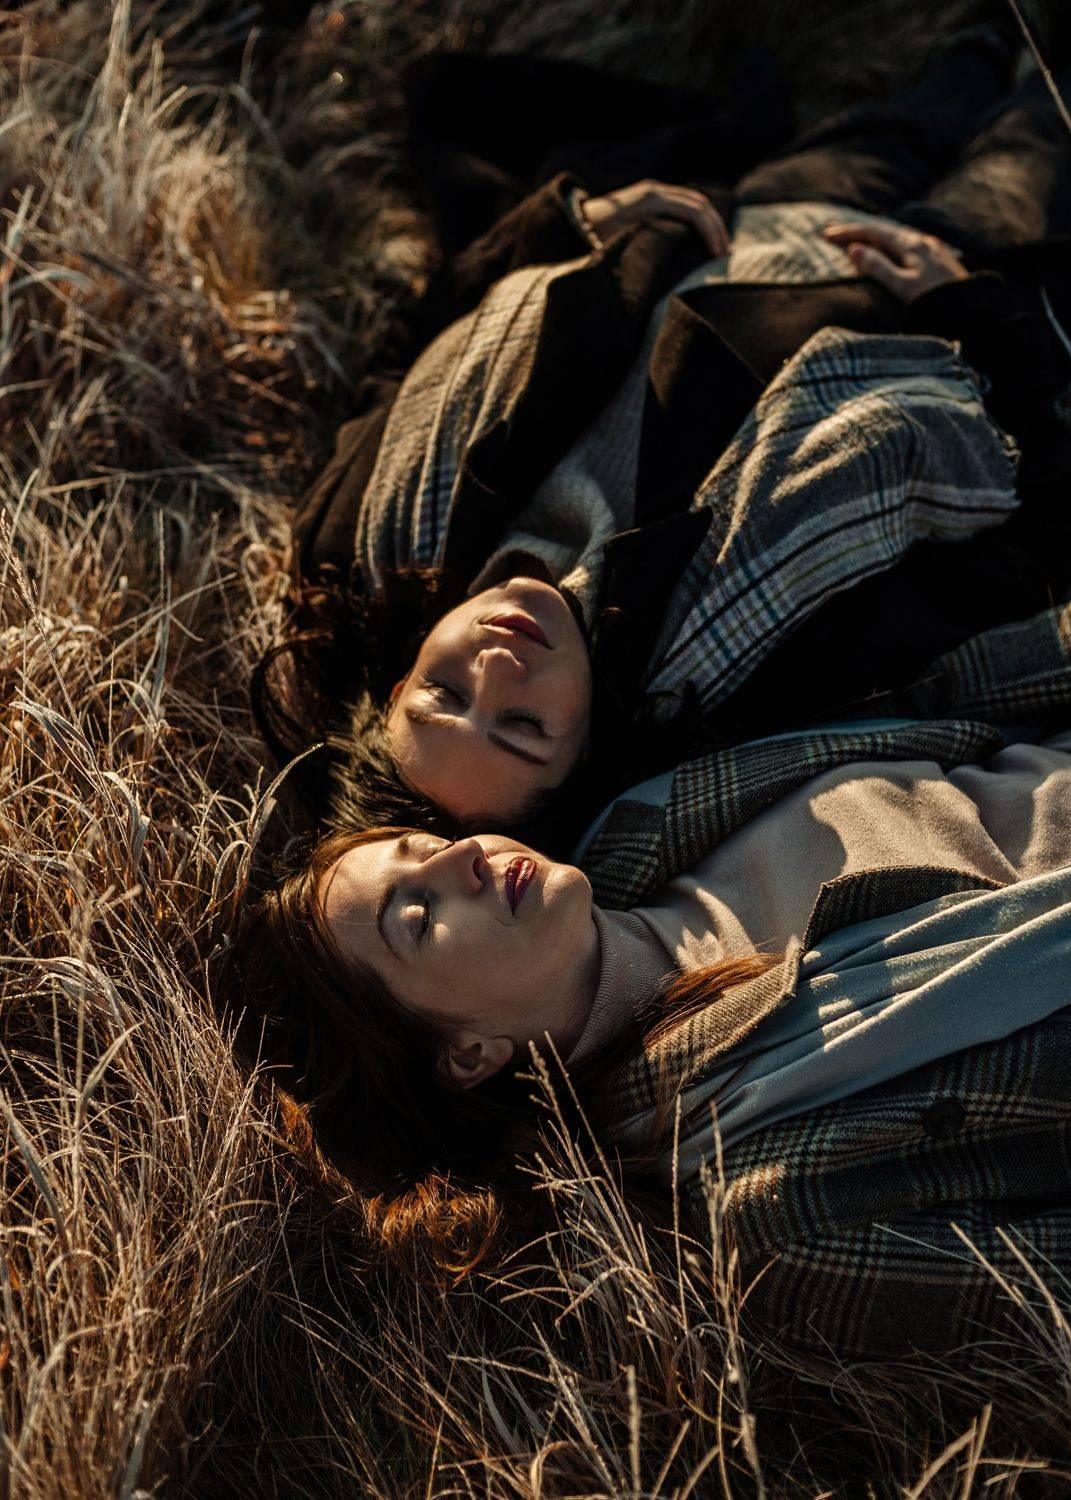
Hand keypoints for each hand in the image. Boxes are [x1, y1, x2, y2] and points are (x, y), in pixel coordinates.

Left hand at [581, 179, 729, 256]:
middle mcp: (655, 191)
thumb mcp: (616, 244)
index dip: (709, 232)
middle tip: (724, 254)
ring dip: (709, 223)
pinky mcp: (653, 198)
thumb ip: (641, 245)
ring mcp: (654, 191)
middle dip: (715, 228)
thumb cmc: (592, 238)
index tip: (717, 255)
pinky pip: (683, 205)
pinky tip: (702, 238)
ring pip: (694, 202)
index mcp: (651, 200)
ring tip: (718, 247)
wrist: (576, 221)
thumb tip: (667, 260)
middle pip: (699, 203)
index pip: (693, 211)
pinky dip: (698, 220)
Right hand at [822, 221, 967, 301]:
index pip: (873, 233)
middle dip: (857, 232)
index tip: (825, 235)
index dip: (848, 233)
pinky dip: (887, 245)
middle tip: (831, 236)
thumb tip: (854, 250)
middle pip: (884, 231)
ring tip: (854, 241)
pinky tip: (886, 251)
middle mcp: (922, 241)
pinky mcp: (938, 259)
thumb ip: (878, 268)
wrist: (976, 312)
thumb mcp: (903, 287)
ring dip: (872, 237)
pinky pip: (905, 245)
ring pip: (896, 236)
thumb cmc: (938, 303)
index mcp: (912, 245)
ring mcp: (932, 249)